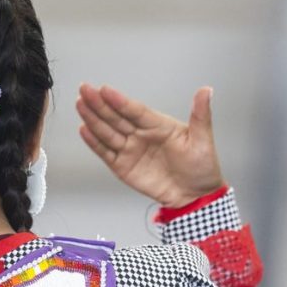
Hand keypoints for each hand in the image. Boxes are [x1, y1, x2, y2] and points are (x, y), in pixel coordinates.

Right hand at [76, 84, 224, 207]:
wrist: (196, 197)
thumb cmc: (202, 168)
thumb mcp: (203, 139)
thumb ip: (200, 115)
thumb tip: (206, 90)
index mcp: (158, 125)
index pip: (134, 109)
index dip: (119, 100)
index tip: (104, 89)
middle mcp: (141, 135)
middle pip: (116, 117)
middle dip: (99, 104)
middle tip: (84, 89)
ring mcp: (130, 150)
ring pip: (107, 132)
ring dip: (92, 119)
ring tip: (80, 104)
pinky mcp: (123, 167)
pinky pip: (106, 153)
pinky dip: (94, 142)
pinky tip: (84, 130)